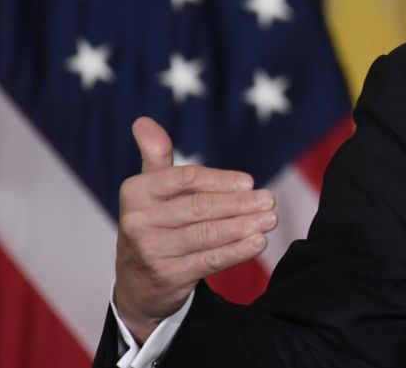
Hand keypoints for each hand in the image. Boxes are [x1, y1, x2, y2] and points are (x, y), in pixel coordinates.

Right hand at [113, 117, 276, 343]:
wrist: (138, 283)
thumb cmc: (154, 224)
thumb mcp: (149, 190)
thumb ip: (155, 156)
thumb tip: (143, 121)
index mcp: (135, 192)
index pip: (186, 179)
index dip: (221, 180)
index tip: (249, 182)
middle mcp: (137, 221)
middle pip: (200, 207)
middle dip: (240, 204)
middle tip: (270, 200)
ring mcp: (151, 251)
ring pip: (208, 234)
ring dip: (244, 226)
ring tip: (270, 219)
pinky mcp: (167, 277)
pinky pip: (210, 260)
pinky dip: (238, 251)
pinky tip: (259, 242)